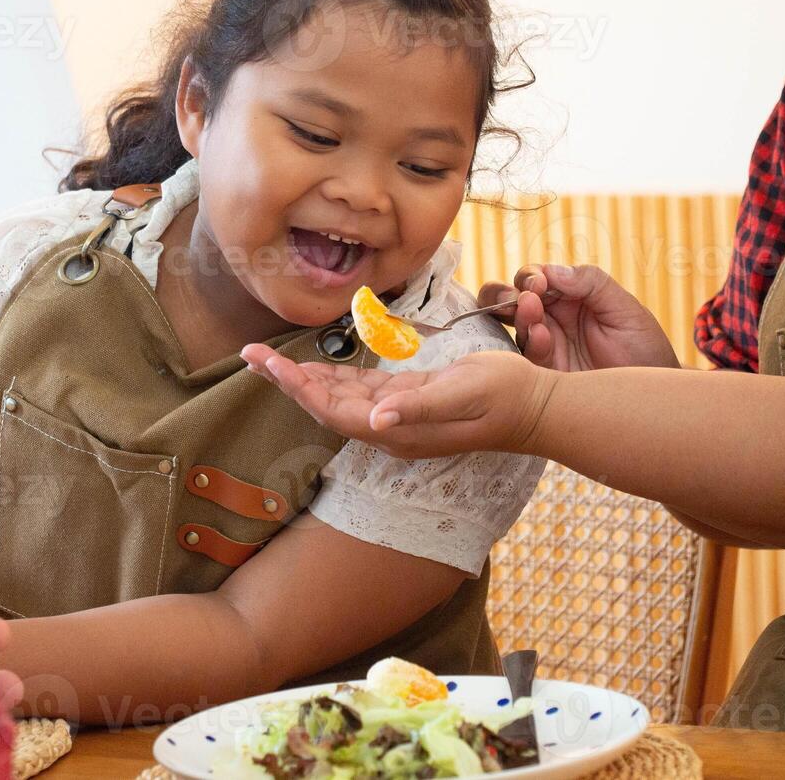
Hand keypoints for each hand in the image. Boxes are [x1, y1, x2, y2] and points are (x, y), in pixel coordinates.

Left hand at [240, 344, 554, 459]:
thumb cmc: (503, 398)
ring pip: (337, 398)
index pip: (332, 410)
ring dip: (303, 379)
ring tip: (268, 359)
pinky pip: (360, 392)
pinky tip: (316, 366)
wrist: (535, 408)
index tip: (267, 364)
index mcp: (396, 429)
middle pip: (324, 405)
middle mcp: (389, 428)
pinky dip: (334, 377)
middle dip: (286, 381)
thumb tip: (377, 420)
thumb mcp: (462, 395)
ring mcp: (397, 417)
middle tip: (249, 355)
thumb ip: (418, 408)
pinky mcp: (407, 403)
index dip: (297, 388)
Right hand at [482, 264, 678, 371]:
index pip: (536, 278)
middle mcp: (551, 319)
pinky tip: (545, 338)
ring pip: (511, 326)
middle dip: (505, 293)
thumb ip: (592, 283)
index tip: (540, 282)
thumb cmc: (645, 349)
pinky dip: (531, 343)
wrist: (652, 398)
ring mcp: (545, 346)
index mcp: (569, 297)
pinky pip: (526, 356)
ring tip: (533, 312)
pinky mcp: (544, 374)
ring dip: (518, 315)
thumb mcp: (625, 309)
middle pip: (509, 298)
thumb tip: (551, 270)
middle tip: (523, 296)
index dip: (530, 276)